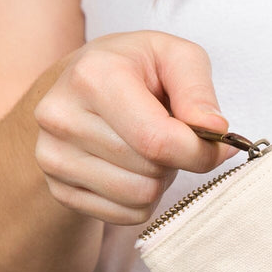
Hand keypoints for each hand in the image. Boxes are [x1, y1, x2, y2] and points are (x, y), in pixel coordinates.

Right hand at [33, 31, 235, 224]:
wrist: (80, 85)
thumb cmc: (136, 68)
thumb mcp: (175, 57)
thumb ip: (199, 91)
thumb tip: (215, 130)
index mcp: (93, 76)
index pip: (158, 140)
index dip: (200, 151)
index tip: (218, 144)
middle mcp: (62, 117)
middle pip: (150, 170)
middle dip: (176, 159)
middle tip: (169, 133)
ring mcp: (53, 156)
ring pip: (139, 197)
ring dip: (159, 179)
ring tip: (149, 148)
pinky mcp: (57, 188)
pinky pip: (125, 215)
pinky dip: (142, 198)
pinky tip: (132, 166)